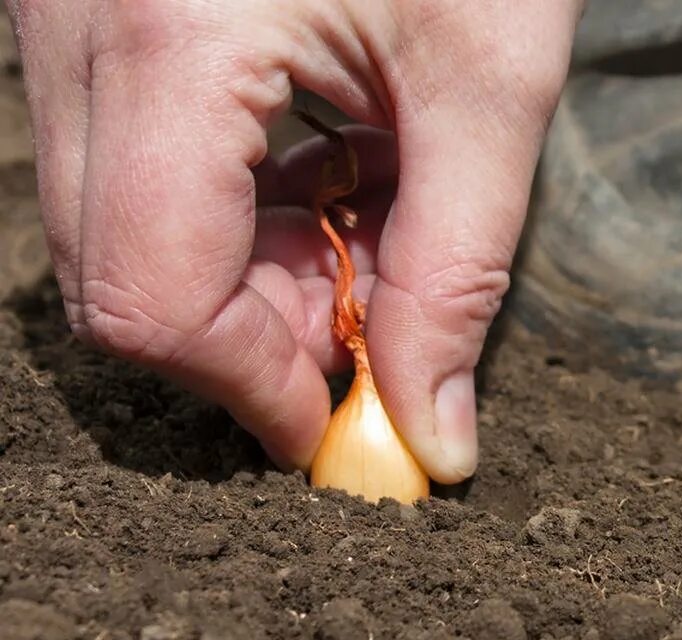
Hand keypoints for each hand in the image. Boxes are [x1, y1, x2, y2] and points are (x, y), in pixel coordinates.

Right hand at [8, 0, 581, 481]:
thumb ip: (458, 273)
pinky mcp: (97, 13)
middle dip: (250, 338)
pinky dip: (229, 212)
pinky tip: (319, 174)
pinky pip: (131, 164)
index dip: (250, 389)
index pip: (150, 295)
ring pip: (117, 229)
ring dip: (245, 277)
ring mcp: (67, 13)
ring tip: (360, 230)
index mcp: (172, 33)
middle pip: (116, 275)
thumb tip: (432, 432)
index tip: (343, 423)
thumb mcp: (490, 83)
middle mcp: (78, 23)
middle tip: (368, 322)